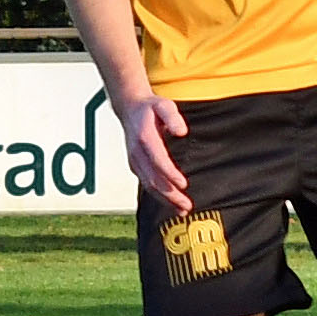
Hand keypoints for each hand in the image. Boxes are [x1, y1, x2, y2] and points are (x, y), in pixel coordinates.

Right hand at [119, 93, 193, 213]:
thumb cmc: (149, 108)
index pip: (158, 161)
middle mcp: (137, 153)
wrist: (129, 109)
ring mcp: (135, 161)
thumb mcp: (164, 105)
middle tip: (187, 205)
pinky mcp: (136, 166)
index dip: (170, 174)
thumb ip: (172, 117)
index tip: (184, 185)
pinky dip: (159, 196)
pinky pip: (147, 184)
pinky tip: (172, 203)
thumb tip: (181, 132)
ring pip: (149, 185)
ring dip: (166, 200)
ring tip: (183, 210)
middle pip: (154, 179)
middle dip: (171, 194)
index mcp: (145, 138)